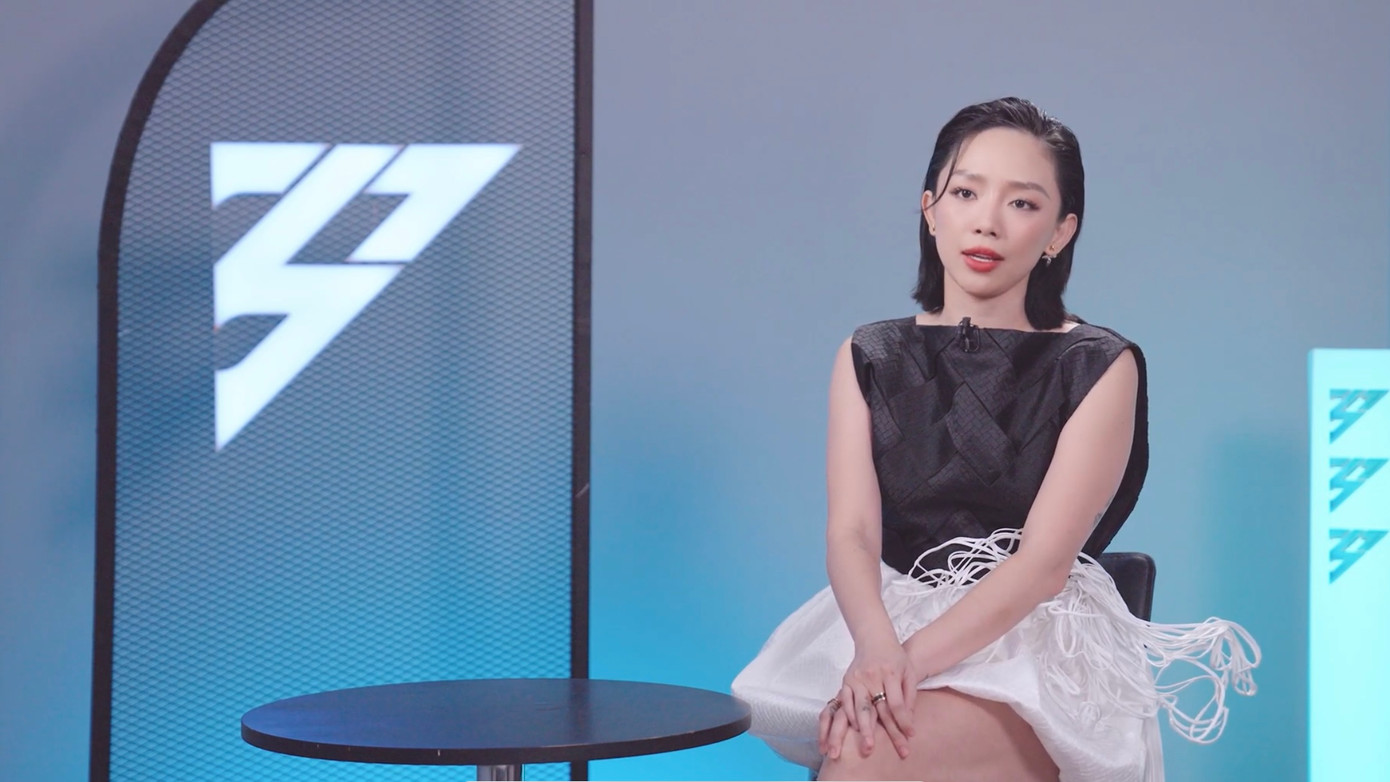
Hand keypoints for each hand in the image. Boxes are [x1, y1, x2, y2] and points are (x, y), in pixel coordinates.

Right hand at [817, 634, 917, 759]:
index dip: (903, 721)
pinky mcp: (846, 681)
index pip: (896, 703)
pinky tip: (852, 731)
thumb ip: (909, 696)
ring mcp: (856, 679)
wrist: (874, 639)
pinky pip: (845, 703)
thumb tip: (908, 722)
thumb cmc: (895, 657)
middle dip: (879, 732)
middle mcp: (871, 677)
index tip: (909, 737)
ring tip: (864, 747)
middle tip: (877, 751)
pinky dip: (849, 718)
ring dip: (861, 730)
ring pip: (858, 709)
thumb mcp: (908, 671)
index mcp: (890, 673)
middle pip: (876, 709)